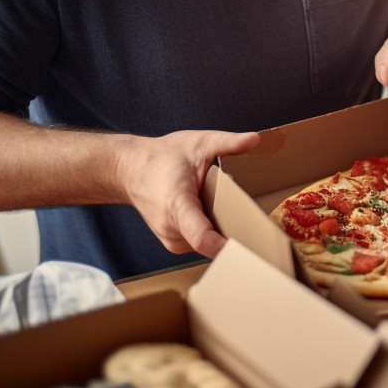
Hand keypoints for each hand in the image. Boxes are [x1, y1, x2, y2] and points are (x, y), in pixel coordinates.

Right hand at [117, 129, 259, 257]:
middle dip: (236, 234)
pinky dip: (213, 231)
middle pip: (213, 243)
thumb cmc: (162, 158)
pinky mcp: (175, 243)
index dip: (225, 247)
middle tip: (257, 223)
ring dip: (224, 230)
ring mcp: (172, 240)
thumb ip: (227, 142)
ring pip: (209, 244)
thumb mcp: (198, 143)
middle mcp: (173, 230)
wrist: (130, 170)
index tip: (249, 249)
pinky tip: (216, 214)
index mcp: (178, 206)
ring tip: (230, 210)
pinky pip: (202, 243)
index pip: (202, 238)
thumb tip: (254, 138)